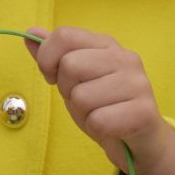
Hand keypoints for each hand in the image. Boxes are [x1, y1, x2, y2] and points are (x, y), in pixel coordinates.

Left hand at [26, 26, 174, 174]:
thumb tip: (30, 33)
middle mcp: (125, 58)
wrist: (139, 142)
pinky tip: (110, 128)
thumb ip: (54, 58)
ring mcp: (138, 83)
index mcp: (107, 44)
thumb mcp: (74, 80)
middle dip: (68, 90)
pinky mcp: (144, 112)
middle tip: (85, 101)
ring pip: (82, 96)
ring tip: (100, 115)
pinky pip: (98, 121)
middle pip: (69, 65)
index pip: (64, 35)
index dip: (47, 59)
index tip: (52, 77)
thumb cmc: (105, 107)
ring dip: (83, 114)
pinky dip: (97, 130)